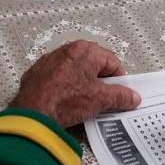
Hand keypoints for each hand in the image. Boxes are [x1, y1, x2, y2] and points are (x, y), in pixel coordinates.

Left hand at [10, 40, 140, 127]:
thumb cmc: (64, 101)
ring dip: (83, 87)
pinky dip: (65, 90)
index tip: (119, 94)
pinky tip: (66, 105)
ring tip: (83, 105)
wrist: (33, 114)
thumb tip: (131, 97)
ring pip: (75, 73)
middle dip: (100, 83)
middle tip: (103, 100)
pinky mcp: (38, 75)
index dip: (119, 80)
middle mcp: (66, 50)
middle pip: (93, 66)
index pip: (112, 62)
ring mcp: (49, 62)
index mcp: (85, 50)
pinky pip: (59, 81)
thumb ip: (120, 96)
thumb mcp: (101, 100)